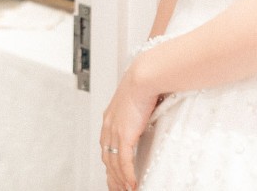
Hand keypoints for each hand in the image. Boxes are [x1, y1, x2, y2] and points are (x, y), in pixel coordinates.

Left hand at [100, 64, 157, 190]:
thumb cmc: (145, 82)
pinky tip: (130, 185)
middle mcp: (109, 125)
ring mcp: (114, 131)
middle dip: (111, 176)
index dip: (109, 161)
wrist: (144, 77)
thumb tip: (150, 112)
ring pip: (113, 164)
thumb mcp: (138, 99)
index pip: (106, 145)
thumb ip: (139, 110)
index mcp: (111, 117)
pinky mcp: (123, 135)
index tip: (112, 172)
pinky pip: (124, 162)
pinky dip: (127, 176)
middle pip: (107, 158)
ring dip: (119, 180)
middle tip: (115, 188)